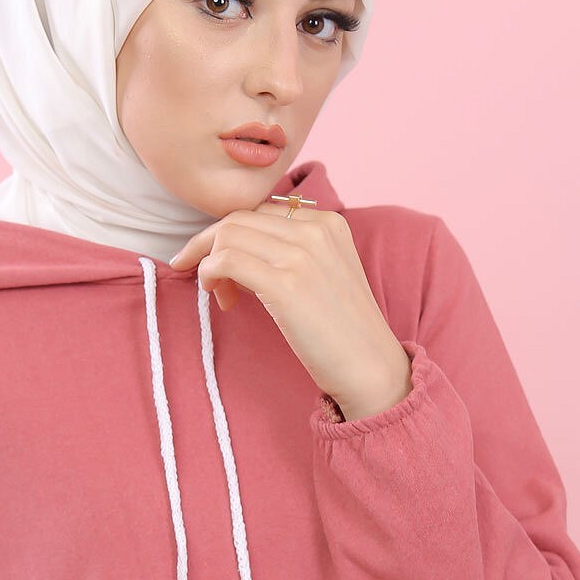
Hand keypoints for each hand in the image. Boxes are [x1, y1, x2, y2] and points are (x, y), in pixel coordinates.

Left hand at [168, 198, 412, 419]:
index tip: (224, 267)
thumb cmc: (342, 330)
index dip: (233, 237)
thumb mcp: (325, 273)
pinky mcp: (286, 284)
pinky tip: (220, 297)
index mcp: (328, 222)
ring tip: (220, 295)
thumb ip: (291, 252)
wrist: (370, 367)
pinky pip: (226, 261)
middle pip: (238, 219)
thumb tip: (234, 249)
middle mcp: (315, 230)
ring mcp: (301, 255)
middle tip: (208, 281)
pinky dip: (209, 274)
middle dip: (210, 246)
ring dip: (208, 263)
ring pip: (227, 235)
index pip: (260, 212)